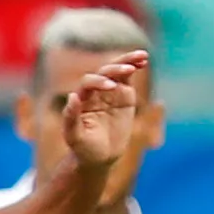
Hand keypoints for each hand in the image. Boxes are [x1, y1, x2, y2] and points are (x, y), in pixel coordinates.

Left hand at [61, 50, 146, 169]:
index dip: (99, 82)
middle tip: (128, 69)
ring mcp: (109, 91)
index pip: (89, 82)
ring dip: (128, 61)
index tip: (111, 87)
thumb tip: (72, 96)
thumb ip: (71, 117)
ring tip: (142, 56)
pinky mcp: (123, 95)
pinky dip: (134, 67)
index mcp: (81, 98)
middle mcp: (94, 91)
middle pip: (104, 71)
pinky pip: (128, 77)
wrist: (99, 157)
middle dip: (116, 68)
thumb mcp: (74, 136)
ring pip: (117, 70)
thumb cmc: (83, 148)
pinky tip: (143, 61)